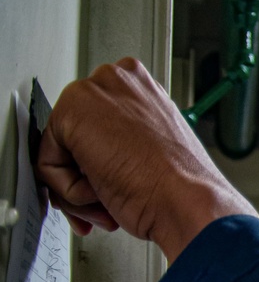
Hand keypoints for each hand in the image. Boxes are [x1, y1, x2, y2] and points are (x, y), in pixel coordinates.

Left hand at [35, 57, 258, 261]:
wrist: (186, 200)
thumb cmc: (181, 187)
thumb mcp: (154, 152)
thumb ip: (123, 142)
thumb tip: (98, 159)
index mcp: (140, 85)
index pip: (96, 124)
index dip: (100, 164)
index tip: (112, 185)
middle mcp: (115, 80)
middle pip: (73, 136)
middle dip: (83, 177)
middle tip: (106, 201)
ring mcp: (92, 91)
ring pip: (59, 151)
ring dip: (78, 189)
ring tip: (109, 199)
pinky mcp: (71, 112)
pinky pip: (48, 166)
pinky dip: (69, 191)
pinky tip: (101, 190)